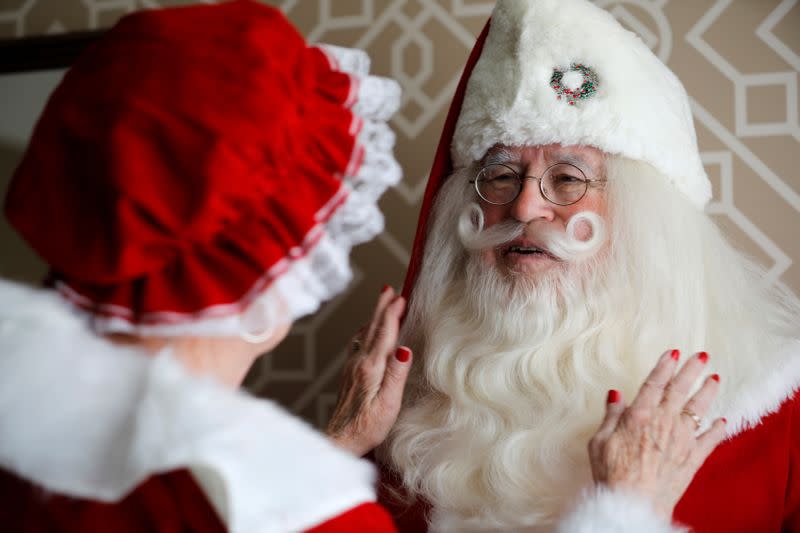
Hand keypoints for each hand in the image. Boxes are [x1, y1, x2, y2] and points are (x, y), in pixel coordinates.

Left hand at [326, 286, 411, 455]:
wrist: (340, 442)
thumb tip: (405, 349)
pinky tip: (368, 331)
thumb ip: (396, 375)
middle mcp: (359, 363)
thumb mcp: (388, 405)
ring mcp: (352, 368)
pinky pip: (360, 344)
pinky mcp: (349, 374)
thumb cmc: (366, 428)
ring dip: (375, 316)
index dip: (392, 313)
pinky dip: (368, 331)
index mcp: (370, 368)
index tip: (400, 296)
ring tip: (382, 303)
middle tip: (388, 288)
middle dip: (381, 307)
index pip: (384, 334)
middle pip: (371, 328)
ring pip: (365, 334)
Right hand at [588, 350, 726, 520]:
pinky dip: (718, 430)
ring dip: (707, 392)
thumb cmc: (611, 473)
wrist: (632, 503)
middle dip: (692, 370)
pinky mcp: (692, 459)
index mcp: (640, 414)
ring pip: (699, 410)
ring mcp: (681, 440)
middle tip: (702, 356)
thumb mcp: (599, 440)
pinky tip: (723, 421)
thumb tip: (616, 395)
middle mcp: (664, 422)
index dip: (665, 365)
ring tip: (715, 379)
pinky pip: (709, 440)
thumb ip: (611, 415)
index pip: (655, 382)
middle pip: (680, 390)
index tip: (674, 351)